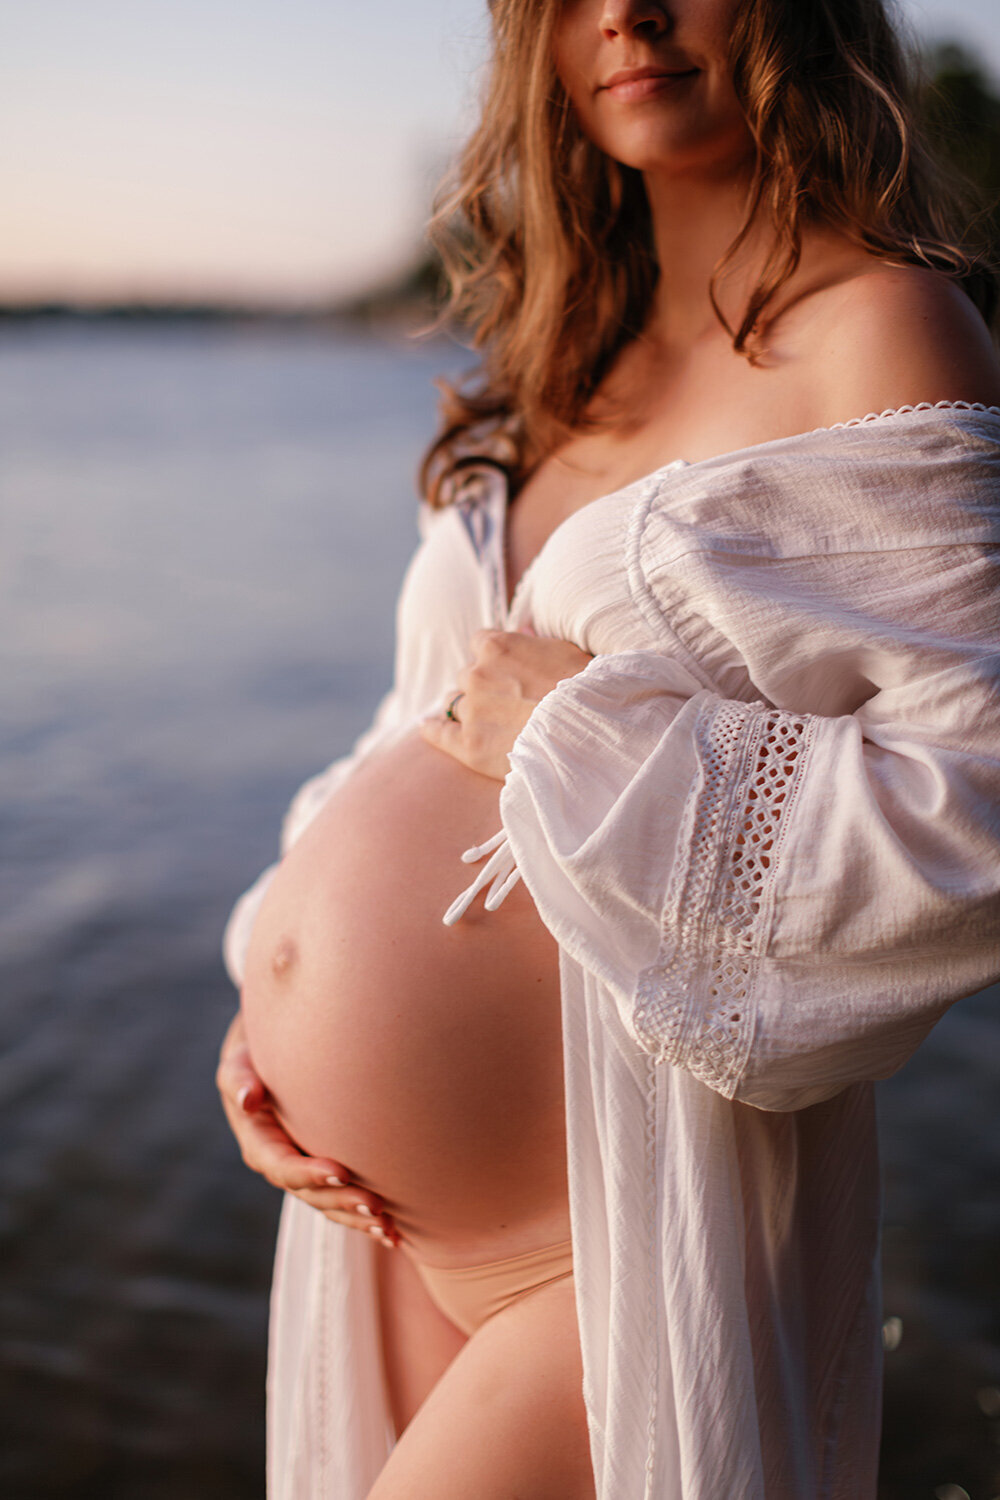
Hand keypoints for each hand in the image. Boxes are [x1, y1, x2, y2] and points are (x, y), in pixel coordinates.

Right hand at [216, 1011, 399, 1246]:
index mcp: (260, 1146)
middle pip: (312, 1195)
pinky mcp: (325, 1175)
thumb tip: (248, 1098)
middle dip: (344, 1202)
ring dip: (359, 1219)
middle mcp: (283, 1168)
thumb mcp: (239, 1066)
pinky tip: (394, 1234)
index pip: (283, 1167)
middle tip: (377, 1205)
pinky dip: (366, 1220)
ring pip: (331, 1206)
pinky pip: (344, 1202)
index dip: (309, 1173)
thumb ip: (241, 1080)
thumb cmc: (253, 1062)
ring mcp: (305, 1175)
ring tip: (390, 1229)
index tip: (340, 1172)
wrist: (268, 1066)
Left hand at [420, 630, 592, 779]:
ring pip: (453, 702)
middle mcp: (476, 674)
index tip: (504, 669)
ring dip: (466, 707)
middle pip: (466, 675)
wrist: (589, 735)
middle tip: (505, 700)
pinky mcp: (469, 744)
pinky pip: (440, 733)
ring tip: (484, 720)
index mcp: (497, 646)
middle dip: (482, 685)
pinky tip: (429, 728)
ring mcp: (471, 710)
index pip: (479, 643)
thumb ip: (534, 641)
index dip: (493, 658)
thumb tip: (522, 630)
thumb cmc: (586, 691)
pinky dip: (434, 730)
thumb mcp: (565, 651)